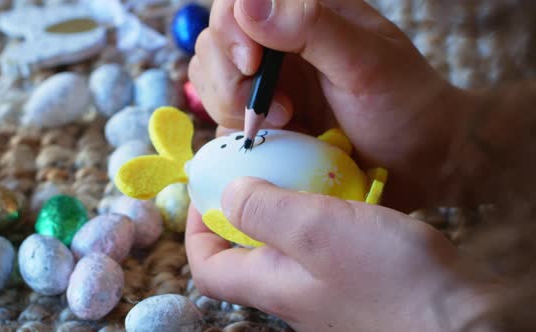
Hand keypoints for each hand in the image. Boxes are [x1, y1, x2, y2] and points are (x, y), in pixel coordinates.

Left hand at [185, 178, 496, 331]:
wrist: (464, 320)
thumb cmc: (389, 279)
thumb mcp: (316, 230)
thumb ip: (264, 210)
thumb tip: (227, 195)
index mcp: (273, 284)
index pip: (209, 267)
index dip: (196, 229)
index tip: (207, 190)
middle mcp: (295, 292)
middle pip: (248, 251)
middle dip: (245, 207)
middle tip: (261, 167)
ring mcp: (330, 289)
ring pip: (291, 243)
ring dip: (291, 204)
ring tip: (308, 170)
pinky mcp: (363, 281)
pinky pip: (329, 243)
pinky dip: (329, 214)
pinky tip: (351, 194)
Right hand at [189, 0, 476, 210]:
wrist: (419, 159)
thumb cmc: (404, 105)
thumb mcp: (366, 61)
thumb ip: (311, 27)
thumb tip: (247, 4)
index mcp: (305, 12)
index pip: (238, 1)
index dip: (232, 29)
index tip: (252, 65)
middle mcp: (279, 42)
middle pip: (214, 40)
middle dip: (230, 77)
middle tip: (279, 109)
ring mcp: (268, 80)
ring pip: (210, 77)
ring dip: (232, 104)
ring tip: (285, 123)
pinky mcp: (262, 117)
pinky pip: (221, 114)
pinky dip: (234, 127)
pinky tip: (275, 138)